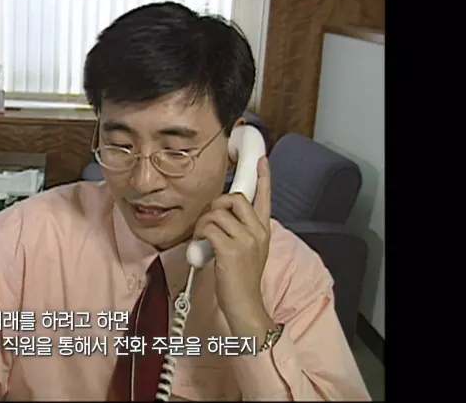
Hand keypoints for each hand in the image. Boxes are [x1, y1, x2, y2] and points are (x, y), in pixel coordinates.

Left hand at [192, 157, 274, 338]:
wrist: (245, 306)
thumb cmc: (241, 280)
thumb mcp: (249, 251)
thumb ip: (241, 231)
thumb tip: (220, 215)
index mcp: (263, 231)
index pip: (266, 197)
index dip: (264, 177)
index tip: (262, 159)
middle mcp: (258, 232)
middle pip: (235, 198)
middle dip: (216, 204)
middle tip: (209, 221)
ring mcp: (246, 240)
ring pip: (218, 212)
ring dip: (203, 222)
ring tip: (203, 238)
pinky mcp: (231, 249)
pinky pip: (209, 227)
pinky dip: (200, 234)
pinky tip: (201, 246)